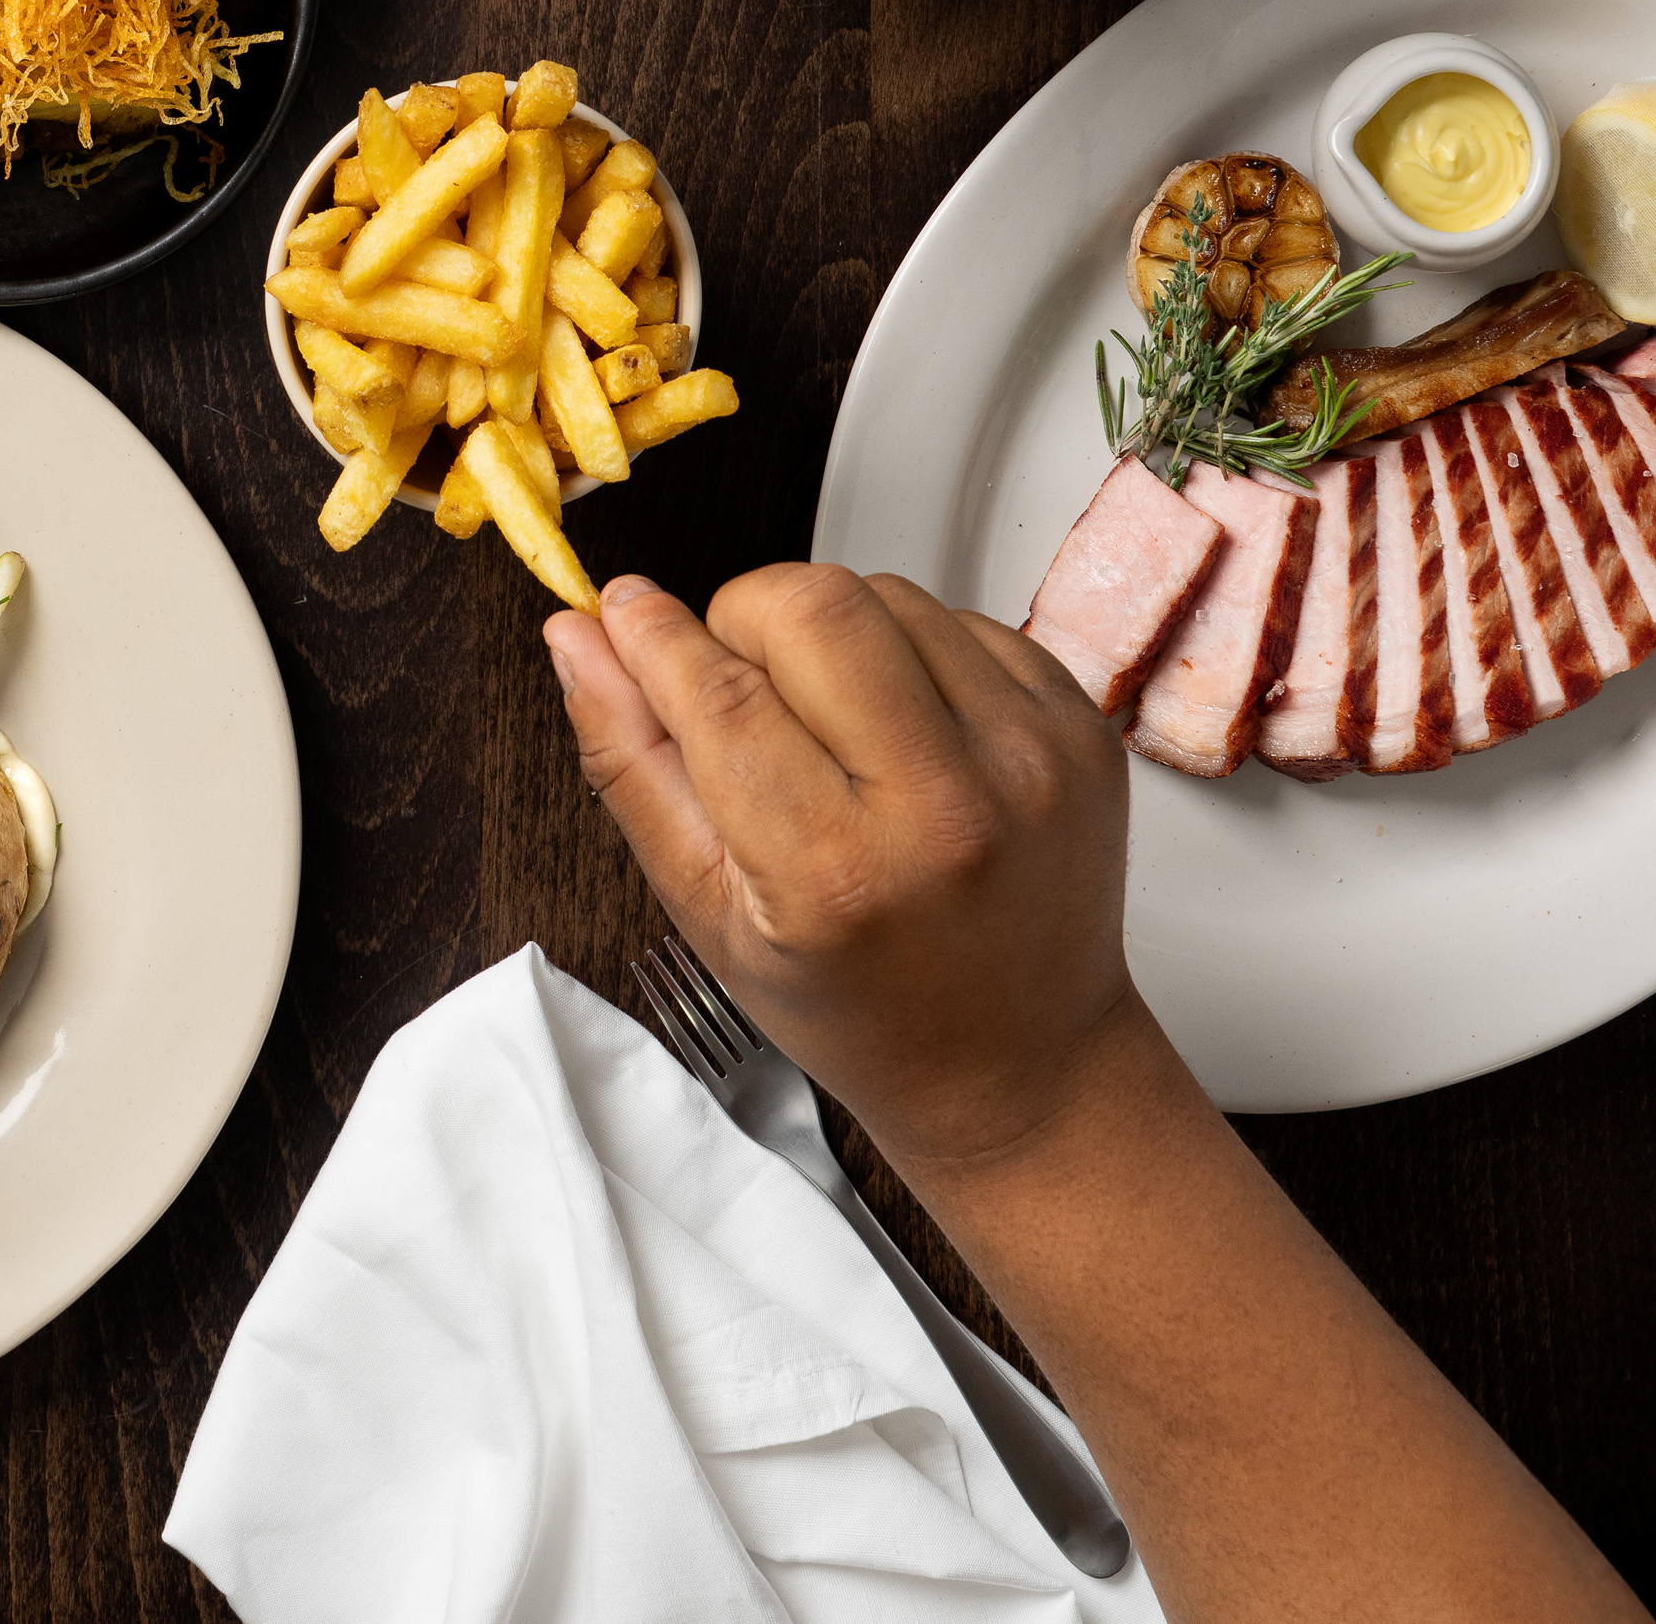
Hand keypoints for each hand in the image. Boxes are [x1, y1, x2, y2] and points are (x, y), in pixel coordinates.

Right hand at [543, 567, 1140, 1174]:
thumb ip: (632, 766)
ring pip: (885, 594)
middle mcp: (947, 807)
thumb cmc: (860, 1005)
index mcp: (839, 872)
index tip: (624, 610)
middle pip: (811, 604)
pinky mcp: (1077, 724)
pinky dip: (909, 651)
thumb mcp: (711, 915)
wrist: (1021, 1060)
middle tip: (737, 681)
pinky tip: (902, 732)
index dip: (653, 636)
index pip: (720, 693)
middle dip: (743, 617)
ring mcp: (1029, 758)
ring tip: (830, 725)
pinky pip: (960, 616)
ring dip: (828, 632)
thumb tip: (578, 639)